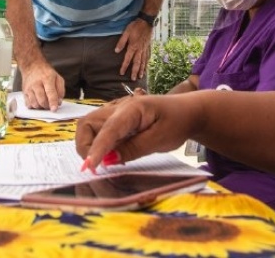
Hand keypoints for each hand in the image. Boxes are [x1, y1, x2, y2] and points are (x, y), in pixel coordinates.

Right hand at [21, 62, 64, 110]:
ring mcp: (29, 88)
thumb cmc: (46, 73)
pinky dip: (34, 106)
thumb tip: (59, 102)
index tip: (54, 109)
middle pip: (42, 100)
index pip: (50, 93)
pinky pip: (28, 104)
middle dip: (47, 106)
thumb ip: (61, 90)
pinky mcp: (24, 92)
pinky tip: (38, 102)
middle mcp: (37, 84)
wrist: (32, 66)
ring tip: (45, 103)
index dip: (53, 102)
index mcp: (47, 78)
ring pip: (34, 104)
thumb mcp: (57, 77)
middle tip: (51, 106)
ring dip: (41, 107)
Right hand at [75, 94, 194, 171]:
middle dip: (85, 146)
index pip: (109, 129)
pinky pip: (100, 132)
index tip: (90, 166)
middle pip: (88, 124)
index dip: (97, 148)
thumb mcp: (160, 139)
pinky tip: (113, 155)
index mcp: (132, 108)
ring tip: (105, 161)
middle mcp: (119, 108)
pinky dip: (100, 145)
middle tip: (97, 166)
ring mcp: (116, 113)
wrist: (188, 112)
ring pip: (90, 128)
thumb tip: (109, 160)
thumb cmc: (178, 122)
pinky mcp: (117, 121)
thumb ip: (134, 149)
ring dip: (91, 145)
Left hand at [115, 20, 152, 79]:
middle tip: (134, 79)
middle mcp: (139, 50)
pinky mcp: (148, 46)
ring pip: (143, 61)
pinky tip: (146, 66)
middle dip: (135, 72)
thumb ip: (121, 42)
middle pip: (137, 63)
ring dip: (141, 69)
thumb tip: (116, 51)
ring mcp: (145, 49)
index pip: (127, 59)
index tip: (121, 73)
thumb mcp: (126, 32)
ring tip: (140, 76)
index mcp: (133, 47)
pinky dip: (147, 63)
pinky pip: (147, 56)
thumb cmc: (135, 26)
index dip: (124, 66)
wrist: (146, 21)